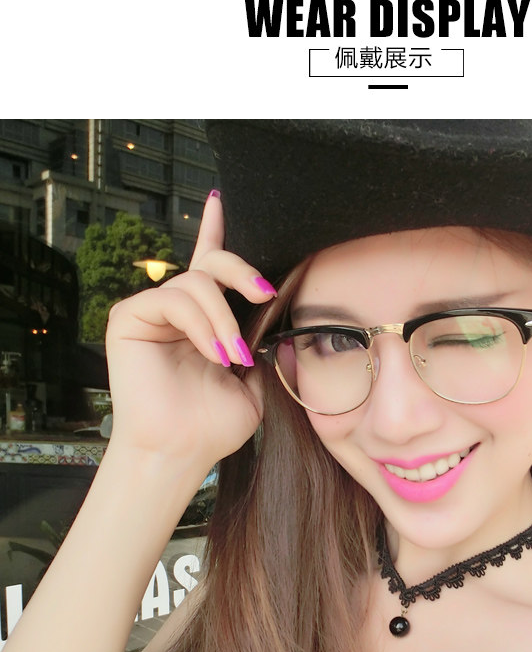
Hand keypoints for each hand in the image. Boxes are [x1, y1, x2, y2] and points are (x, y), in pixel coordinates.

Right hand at [104, 192, 275, 468]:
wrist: (183, 451)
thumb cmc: (213, 424)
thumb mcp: (255, 384)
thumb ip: (263, 346)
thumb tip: (282, 322)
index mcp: (204, 319)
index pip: (209, 265)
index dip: (214, 231)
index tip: (220, 200)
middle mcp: (177, 310)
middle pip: (211, 263)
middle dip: (243, 272)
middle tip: (264, 295)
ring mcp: (151, 311)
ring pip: (196, 283)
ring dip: (223, 319)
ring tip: (231, 357)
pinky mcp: (130, 317)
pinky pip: (174, 299)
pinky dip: (201, 324)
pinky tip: (212, 353)